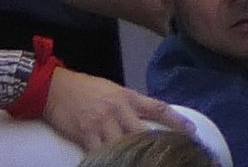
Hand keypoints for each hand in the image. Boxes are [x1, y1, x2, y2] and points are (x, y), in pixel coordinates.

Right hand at [42, 82, 192, 156]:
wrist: (57, 88)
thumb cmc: (86, 88)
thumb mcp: (113, 90)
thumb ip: (129, 104)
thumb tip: (145, 117)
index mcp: (128, 96)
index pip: (158, 108)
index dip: (176, 120)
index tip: (191, 131)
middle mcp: (118, 109)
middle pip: (143, 131)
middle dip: (155, 144)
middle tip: (168, 154)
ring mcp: (102, 123)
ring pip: (123, 144)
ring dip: (132, 155)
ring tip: (143, 161)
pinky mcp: (86, 134)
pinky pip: (100, 152)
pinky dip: (107, 159)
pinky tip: (113, 162)